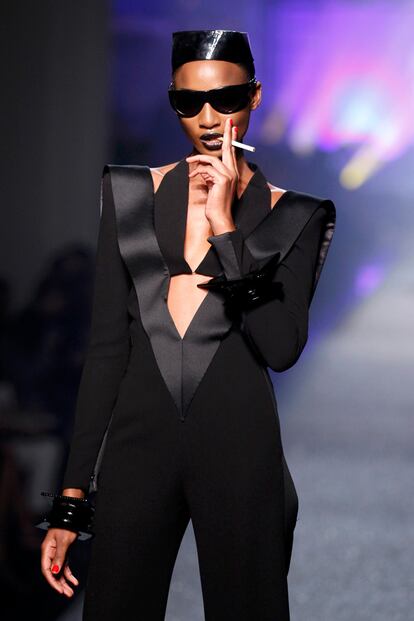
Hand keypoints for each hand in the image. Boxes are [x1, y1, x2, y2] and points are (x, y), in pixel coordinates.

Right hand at [40, 528, 78, 596]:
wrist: (71, 518)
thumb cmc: (66, 526)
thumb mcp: (63, 541)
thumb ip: (59, 556)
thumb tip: (55, 571)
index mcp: (46, 551)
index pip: (47, 570)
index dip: (52, 581)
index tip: (59, 589)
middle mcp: (50, 554)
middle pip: (53, 573)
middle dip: (60, 585)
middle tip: (67, 594)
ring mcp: (57, 554)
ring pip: (59, 572)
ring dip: (65, 582)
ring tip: (70, 592)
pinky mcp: (64, 554)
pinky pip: (65, 567)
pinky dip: (69, 575)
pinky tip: (74, 582)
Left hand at [186, 117, 238, 233]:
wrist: (219, 216)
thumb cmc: (216, 203)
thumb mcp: (213, 186)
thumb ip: (211, 175)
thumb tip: (204, 168)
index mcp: (232, 173)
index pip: (232, 153)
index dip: (232, 139)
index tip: (232, 128)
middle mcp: (232, 172)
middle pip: (228, 149)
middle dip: (228, 135)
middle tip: (228, 122)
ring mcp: (228, 175)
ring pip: (211, 160)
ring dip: (197, 160)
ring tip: (189, 163)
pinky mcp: (222, 180)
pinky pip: (206, 169)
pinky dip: (197, 172)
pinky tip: (192, 178)